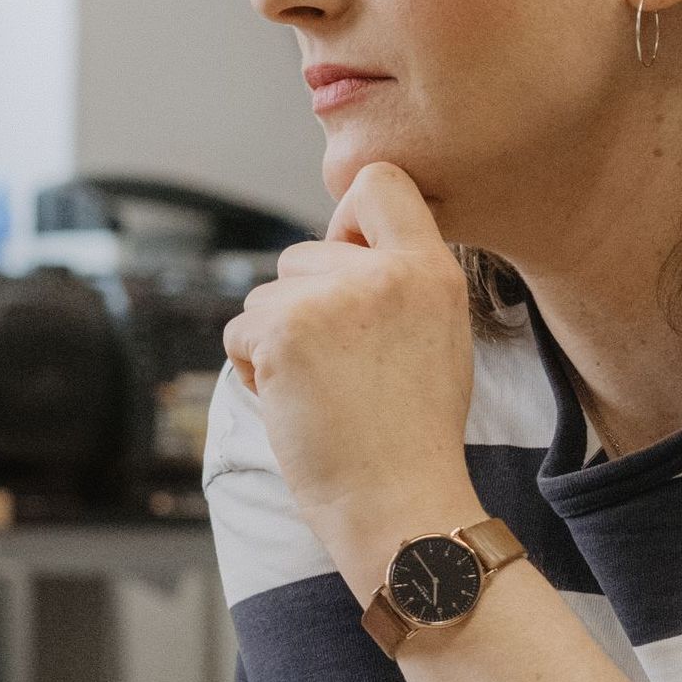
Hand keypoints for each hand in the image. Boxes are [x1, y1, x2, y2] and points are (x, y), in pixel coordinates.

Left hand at [222, 161, 475, 543]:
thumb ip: (399, 281)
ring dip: (276, 339)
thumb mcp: (441, 332)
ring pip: (266, 295)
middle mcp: (386, 272)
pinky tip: (295, 401)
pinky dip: (254, 368)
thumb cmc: (416, 429)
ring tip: (322, 389)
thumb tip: (340, 250)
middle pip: (304, 252)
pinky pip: (241, 332)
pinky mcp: (284, 332)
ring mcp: (333, 299)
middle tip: (339, 366)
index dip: (349, 217)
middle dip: (303, 304)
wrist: (400, 498)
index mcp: (433, 269)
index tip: (351, 258)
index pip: (380, 182)